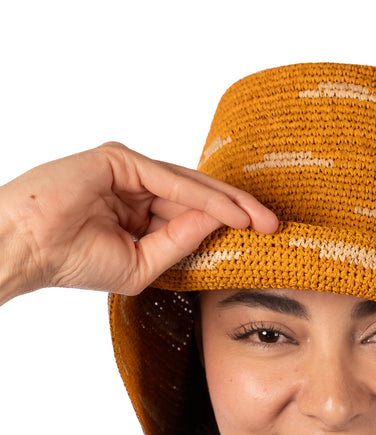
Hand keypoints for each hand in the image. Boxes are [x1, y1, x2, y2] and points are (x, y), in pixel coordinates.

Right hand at [0, 142, 277, 299]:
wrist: (32, 250)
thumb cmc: (75, 262)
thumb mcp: (142, 264)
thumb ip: (179, 243)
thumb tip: (220, 226)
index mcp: (141, 210)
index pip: (194, 213)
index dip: (229, 223)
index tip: (263, 239)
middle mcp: (138, 186)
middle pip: (200, 193)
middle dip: (239, 209)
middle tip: (275, 225)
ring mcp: (129, 170)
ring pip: (190, 184)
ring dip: (229, 203)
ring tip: (261, 220)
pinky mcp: (119, 160)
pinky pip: (170, 182)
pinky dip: (202, 199)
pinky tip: (229, 214)